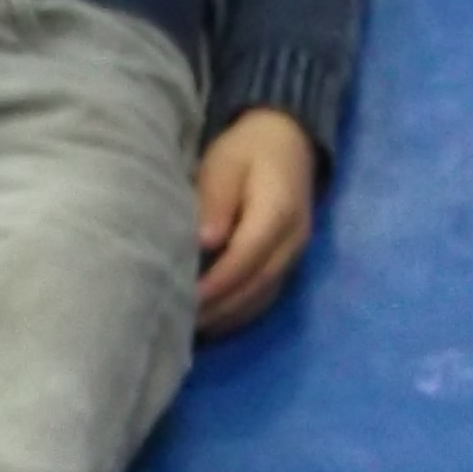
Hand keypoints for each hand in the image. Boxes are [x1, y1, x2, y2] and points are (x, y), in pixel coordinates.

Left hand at [194, 107, 317, 336]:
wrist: (287, 142)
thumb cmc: (247, 150)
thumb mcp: (225, 164)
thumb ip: (216, 201)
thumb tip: (205, 241)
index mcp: (279, 212)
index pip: (246, 257)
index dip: (215, 283)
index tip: (183, 299)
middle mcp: (293, 241)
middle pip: (256, 285)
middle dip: (216, 308)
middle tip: (177, 323)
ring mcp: (295, 256)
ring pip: (261, 297)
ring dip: (225, 316)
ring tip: (189, 329)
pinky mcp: (288, 264)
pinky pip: (265, 297)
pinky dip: (237, 313)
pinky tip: (211, 320)